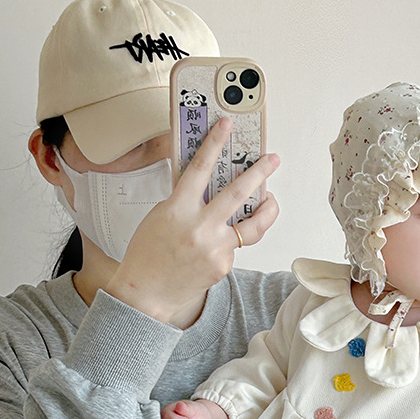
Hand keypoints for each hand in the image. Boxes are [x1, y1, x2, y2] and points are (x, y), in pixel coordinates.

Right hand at [106, 117, 279, 323]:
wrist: (146, 293)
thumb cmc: (148, 253)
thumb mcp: (161, 216)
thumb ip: (185, 201)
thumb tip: (211, 186)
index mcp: (178, 210)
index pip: (200, 169)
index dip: (215, 143)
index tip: (227, 125)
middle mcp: (199, 228)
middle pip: (238, 193)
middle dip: (259, 172)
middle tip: (273, 159)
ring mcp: (215, 248)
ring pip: (253, 225)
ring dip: (267, 209)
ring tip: (271, 199)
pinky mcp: (224, 265)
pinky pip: (236, 246)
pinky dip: (232, 240)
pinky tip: (220, 243)